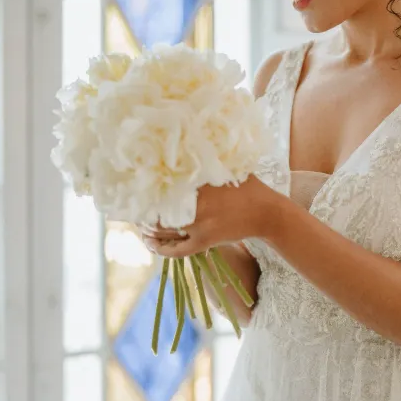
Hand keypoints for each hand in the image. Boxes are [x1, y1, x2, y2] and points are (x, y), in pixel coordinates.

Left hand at [141, 174, 279, 257]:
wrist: (266, 213)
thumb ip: (204, 162)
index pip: (162, 188)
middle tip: (134, 207)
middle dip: (142, 212)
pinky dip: (161, 249)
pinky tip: (151, 244)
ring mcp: (199, 227)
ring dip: (147, 230)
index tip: (135, 186)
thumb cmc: (246, 186)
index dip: (144, 190)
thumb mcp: (226, 167)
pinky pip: (177, 250)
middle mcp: (196, 207)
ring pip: (163, 232)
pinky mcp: (204, 242)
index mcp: (199, 185)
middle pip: (157, 211)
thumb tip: (179, 149)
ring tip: (140, 224)